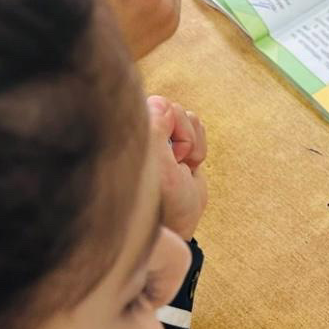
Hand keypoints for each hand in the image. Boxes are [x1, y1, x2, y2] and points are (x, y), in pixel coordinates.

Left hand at [147, 96, 206, 241]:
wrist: (180, 224)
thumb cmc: (164, 201)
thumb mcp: (159, 165)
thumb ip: (156, 127)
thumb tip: (162, 104)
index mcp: (129, 134)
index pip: (156, 106)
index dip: (170, 129)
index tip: (168, 157)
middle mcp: (143, 131)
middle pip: (174, 109)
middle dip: (184, 138)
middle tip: (177, 164)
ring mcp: (161, 136)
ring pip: (188, 117)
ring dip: (193, 144)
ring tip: (182, 167)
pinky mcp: (178, 143)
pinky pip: (198, 126)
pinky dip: (200, 148)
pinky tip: (189, 165)